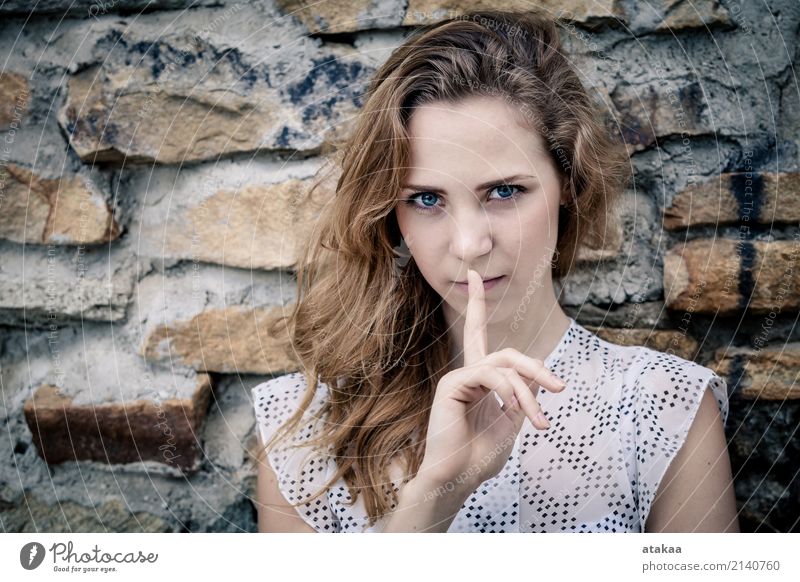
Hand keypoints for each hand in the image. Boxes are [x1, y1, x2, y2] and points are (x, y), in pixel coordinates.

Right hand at [415, 269, 566, 492]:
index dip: (476, 304)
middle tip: (559, 388)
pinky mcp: (451, 385)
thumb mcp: (510, 423)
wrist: (456, 480)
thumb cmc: (480, 458)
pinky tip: (513, 412)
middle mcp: (467, 373)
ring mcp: (458, 378)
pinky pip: (490, 376)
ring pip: (504, 366)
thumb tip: (534, 371)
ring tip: (537, 421)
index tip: (475, 275)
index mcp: (479, 380)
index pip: (478, 334)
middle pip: (507, 352)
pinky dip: (509, 392)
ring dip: (527, 393)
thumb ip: (521, 395)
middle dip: (536, 367)